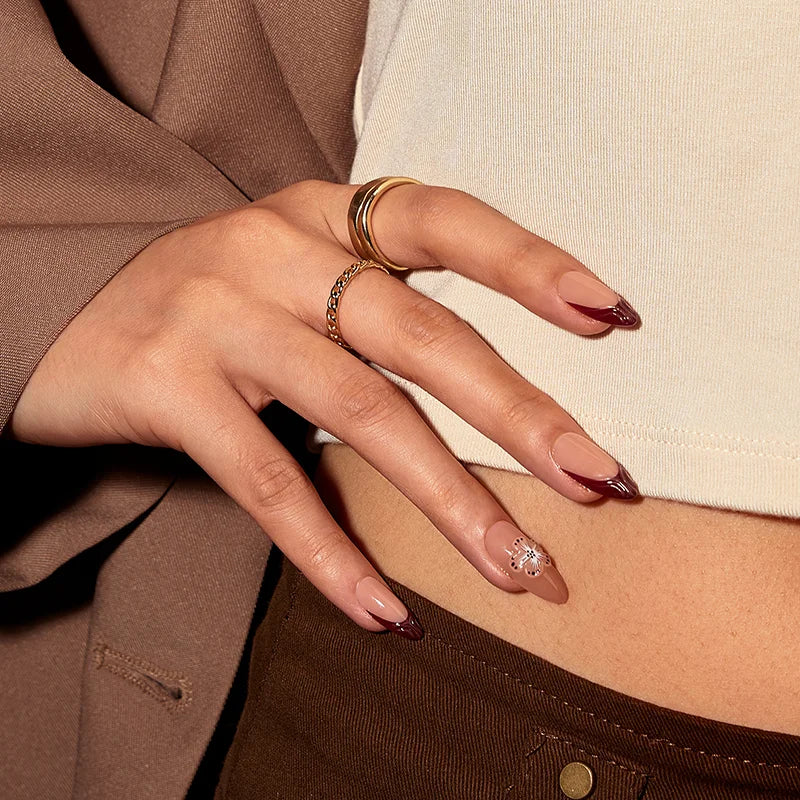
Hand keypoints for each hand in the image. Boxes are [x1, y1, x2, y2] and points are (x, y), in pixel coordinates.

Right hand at [11, 180, 638, 633]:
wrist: (66, 317)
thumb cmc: (212, 304)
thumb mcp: (294, 276)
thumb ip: (379, 310)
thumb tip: (503, 395)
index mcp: (321, 216)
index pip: (444, 221)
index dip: (528, 262)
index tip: (609, 314)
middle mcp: (276, 251)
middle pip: (420, 332)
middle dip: (516, 412)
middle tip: (596, 479)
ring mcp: (219, 314)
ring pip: (359, 410)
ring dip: (448, 499)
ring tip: (518, 569)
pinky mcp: (166, 385)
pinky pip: (268, 480)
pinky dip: (331, 552)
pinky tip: (387, 610)